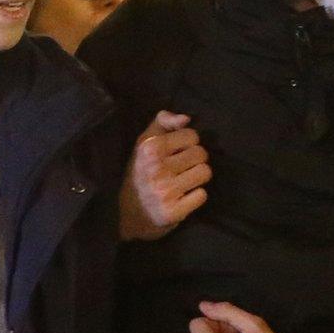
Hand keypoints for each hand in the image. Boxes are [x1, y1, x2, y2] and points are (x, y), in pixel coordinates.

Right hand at [120, 111, 210, 241]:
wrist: (128, 213)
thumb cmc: (141, 173)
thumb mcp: (145, 143)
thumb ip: (164, 122)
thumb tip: (186, 118)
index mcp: (149, 148)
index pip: (192, 135)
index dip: (188, 143)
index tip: (178, 152)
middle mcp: (156, 169)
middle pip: (201, 154)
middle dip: (195, 160)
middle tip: (181, 169)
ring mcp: (164, 191)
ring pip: (205, 173)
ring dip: (198, 178)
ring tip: (184, 181)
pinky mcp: (173, 212)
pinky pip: (202, 195)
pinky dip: (195, 197)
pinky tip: (183, 197)